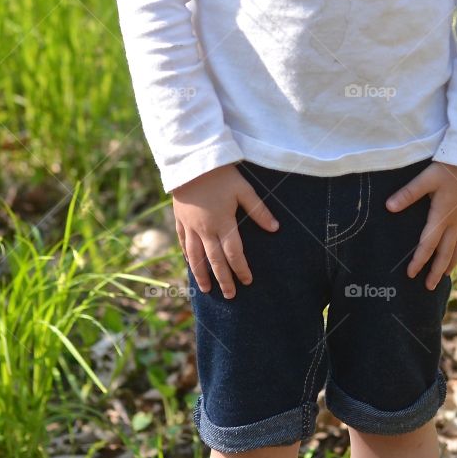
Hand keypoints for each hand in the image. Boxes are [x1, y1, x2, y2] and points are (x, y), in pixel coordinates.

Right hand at [172, 164, 280, 299]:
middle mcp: (205, 229)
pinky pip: (183, 243)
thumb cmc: (221, 175)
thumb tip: (276, 228)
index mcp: (223, 223)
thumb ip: (259, 210)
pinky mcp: (180, 219)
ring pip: (196, 256)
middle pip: (215, 260)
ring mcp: (190, 226)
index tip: (248, 281)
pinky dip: (188, 256)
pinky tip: (191, 264)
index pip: (234, 253)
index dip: (241, 269)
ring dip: (202, 274)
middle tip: (230, 296)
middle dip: (223, 279)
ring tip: (207, 290)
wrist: (191, 161)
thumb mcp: (244, 189)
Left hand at [385, 162, 456, 289]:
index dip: (419, 260)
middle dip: (437, 270)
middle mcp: (453, 221)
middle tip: (429, 287)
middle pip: (445, 252)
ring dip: (450, 263)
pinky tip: (456, 251)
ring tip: (446, 277)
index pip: (428, 244)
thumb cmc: (449, 167)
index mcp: (442, 215)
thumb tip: (389, 207)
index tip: (410, 274)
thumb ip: (408, 193)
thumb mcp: (427, 178)